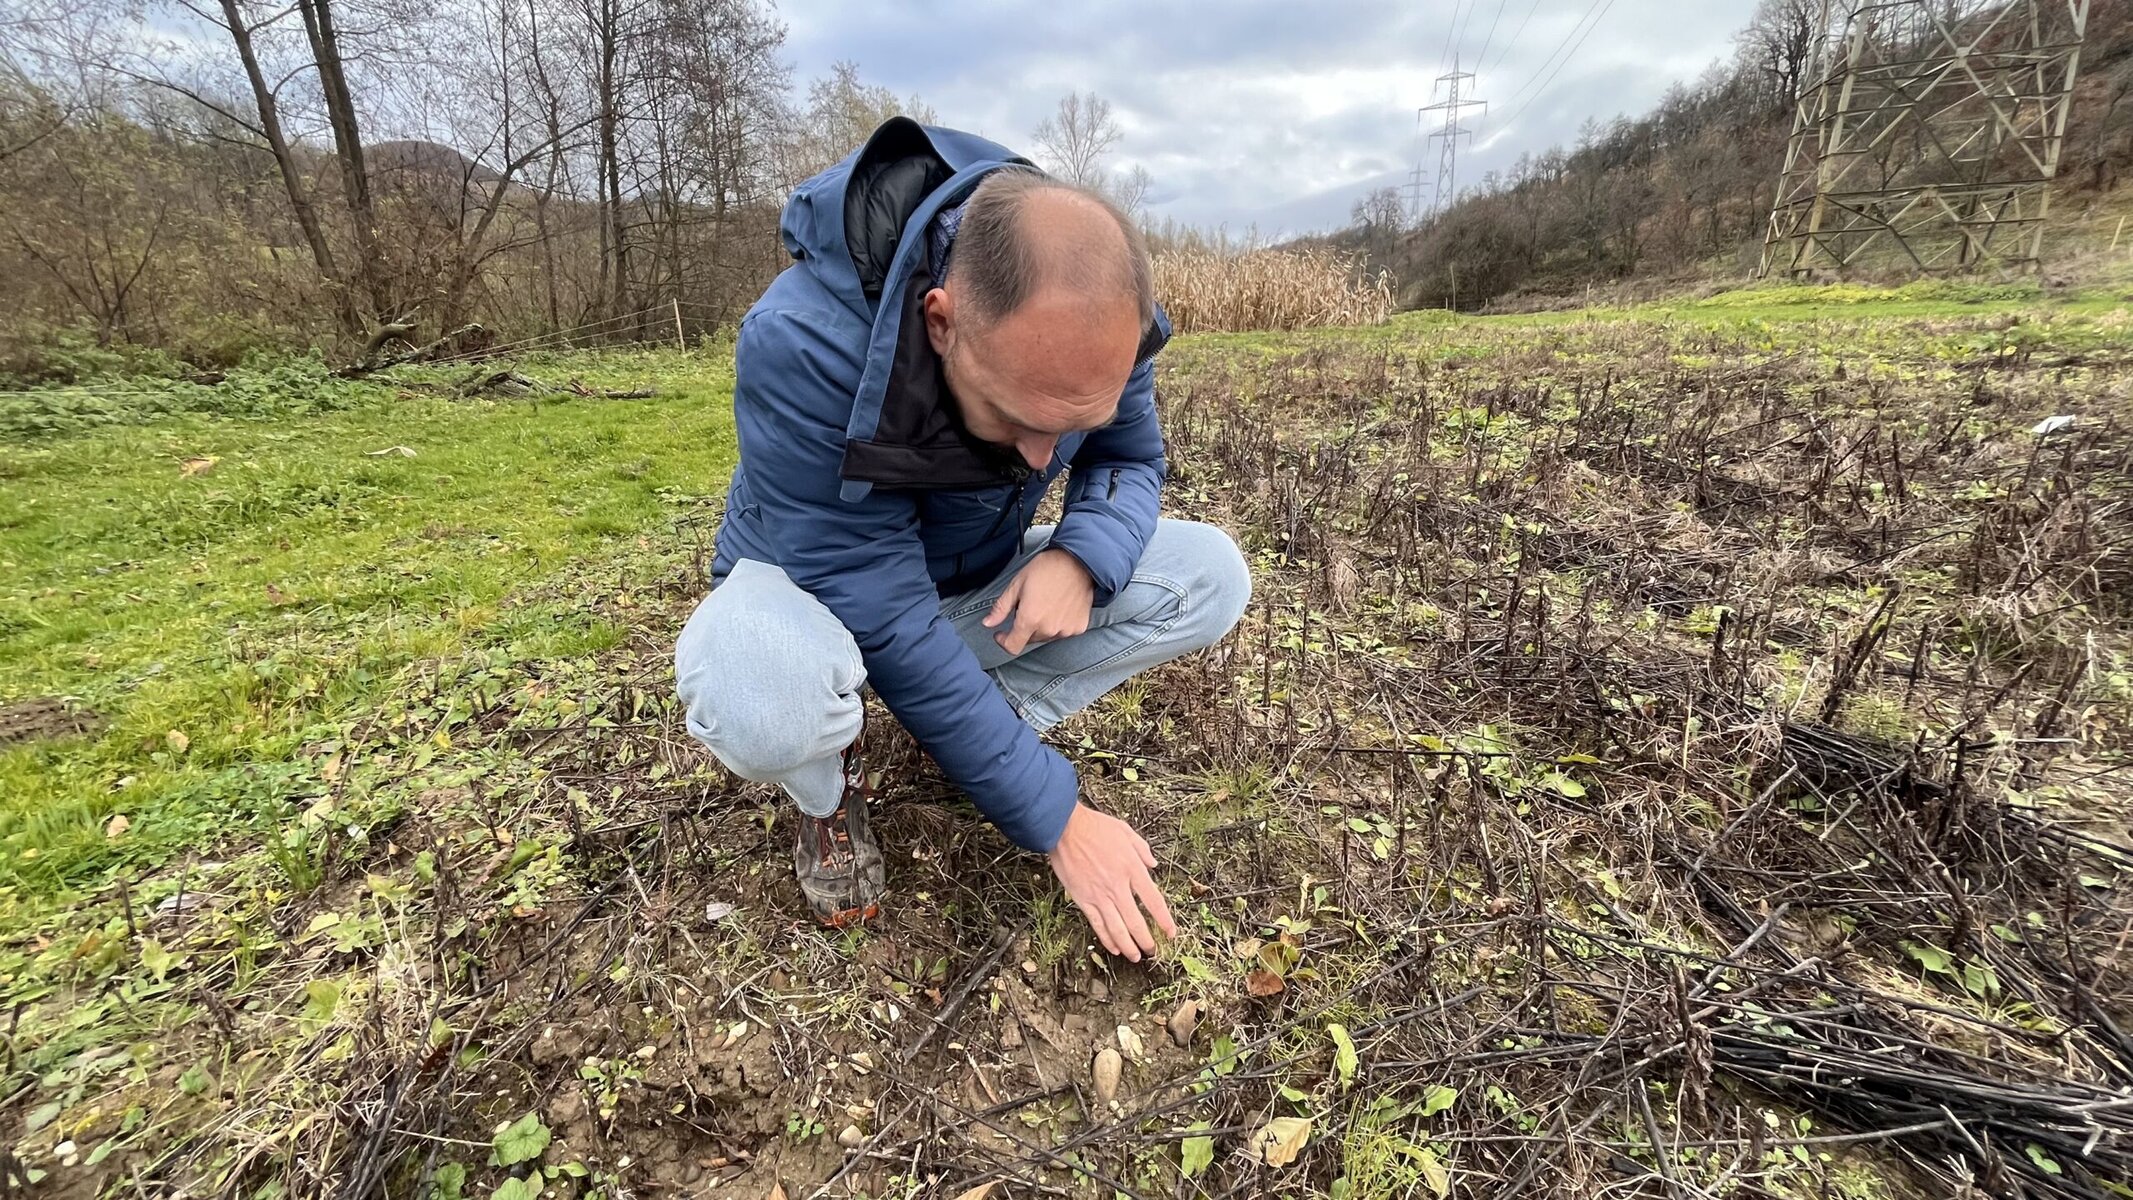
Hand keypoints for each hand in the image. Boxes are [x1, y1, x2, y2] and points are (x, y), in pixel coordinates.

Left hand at [984, 548, 1094, 655]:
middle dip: (1024, 627)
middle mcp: (1048, 629)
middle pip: (1029, 639)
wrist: (1079, 561)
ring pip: (1046, 636)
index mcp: (1030, 619)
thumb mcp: (1017, 584)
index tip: (1002, 633)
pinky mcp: (1078, 627)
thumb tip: (987, 623)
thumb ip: (1001, 608)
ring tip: (1046, 604)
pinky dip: (1058, 624)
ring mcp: (1065, 630)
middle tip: (1029, 606)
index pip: (1013, 646)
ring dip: (1041, 626)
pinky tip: (1059, 607)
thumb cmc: (1048, 568)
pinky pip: (1062, 632)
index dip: (1003, 641)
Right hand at [1047, 801, 1176, 961]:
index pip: (1154, 901)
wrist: (1064, 828)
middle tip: (1153, 951)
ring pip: (1117, 929)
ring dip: (1129, 946)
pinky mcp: (1082, 899)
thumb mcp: (1125, 831)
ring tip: (1136, 957)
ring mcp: (1099, 895)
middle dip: (1147, 940)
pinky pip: (1097, 924)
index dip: (1164, 920)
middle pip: (1136, 922)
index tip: (1171, 932)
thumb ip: (1142, 849)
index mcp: (1132, 868)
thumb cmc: (1094, 826)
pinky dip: (1107, 939)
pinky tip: (1114, 948)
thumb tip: (1153, 864)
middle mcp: (1118, 886)